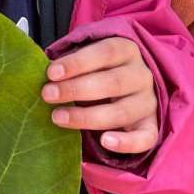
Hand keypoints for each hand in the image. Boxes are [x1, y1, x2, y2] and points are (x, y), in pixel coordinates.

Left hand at [41, 37, 157, 153]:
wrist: (133, 87)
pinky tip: (104, 141)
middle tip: (48, 94)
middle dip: (76, 89)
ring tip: (59, 117)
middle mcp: (142, 75)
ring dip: (87, 117)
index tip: (52, 73)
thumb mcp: (92, 60)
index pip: (105, 52)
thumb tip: (42, 70)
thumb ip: (73, 63)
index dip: (78, 62)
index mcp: (127, 51)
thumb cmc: (103, 71)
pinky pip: (146, 138)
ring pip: (122, 112)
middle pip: (113, 82)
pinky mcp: (151, 126)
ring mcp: (148, 102)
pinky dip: (127, 142)